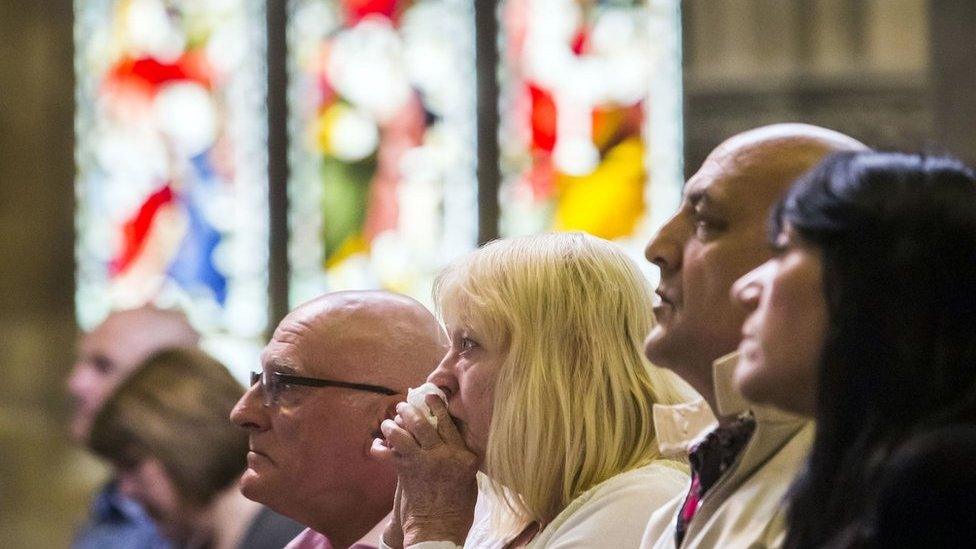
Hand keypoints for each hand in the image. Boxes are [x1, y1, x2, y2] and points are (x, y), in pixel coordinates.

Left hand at [371, 394, 477, 545]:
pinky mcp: (405, 471)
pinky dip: (381, 447)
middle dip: (410, 411)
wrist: (439, 529)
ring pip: (403, 434)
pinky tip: (378, 444)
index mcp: (462, 456)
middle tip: (402, 406)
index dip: (437, 406)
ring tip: (388, 423)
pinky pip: (389, 452)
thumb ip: (458, 455)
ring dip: (392, 426)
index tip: (429, 396)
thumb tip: (444, 436)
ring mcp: (423, 462)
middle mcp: (443, 455)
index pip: (448, 423)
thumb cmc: (457, 506)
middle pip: (423, 423)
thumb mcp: (468, 477)